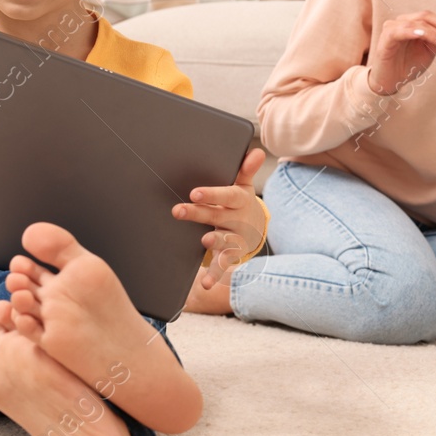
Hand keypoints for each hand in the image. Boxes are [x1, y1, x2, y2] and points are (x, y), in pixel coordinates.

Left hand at [176, 148, 266, 288]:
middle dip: (199, 213)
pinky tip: (205, 283)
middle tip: (178, 211)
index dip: (212, 194)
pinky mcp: (231, 255)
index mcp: (239, 200)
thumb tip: (258, 151)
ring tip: (206, 241)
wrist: (254, 228)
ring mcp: (235, 238)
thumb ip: (247, 169)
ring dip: (216, 241)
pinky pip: (223, 266)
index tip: (195, 192)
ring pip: (225, 240)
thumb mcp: (244, 185)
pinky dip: (215, 275)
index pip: (227, 195)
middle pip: (218, 215)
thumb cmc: (240, 202)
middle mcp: (238, 220)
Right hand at [366, 10, 435, 95]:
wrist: (391, 83)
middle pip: (423, 16)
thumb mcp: (428, 51)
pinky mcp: (386, 38)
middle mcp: (400, 22)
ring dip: (431, 33)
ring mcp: (391, 28)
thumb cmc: (408, 66)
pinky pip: (399, 30)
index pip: (428, 17)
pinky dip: (413, 31)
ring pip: (415, 23)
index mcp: (410, 23)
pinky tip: (422, 35)